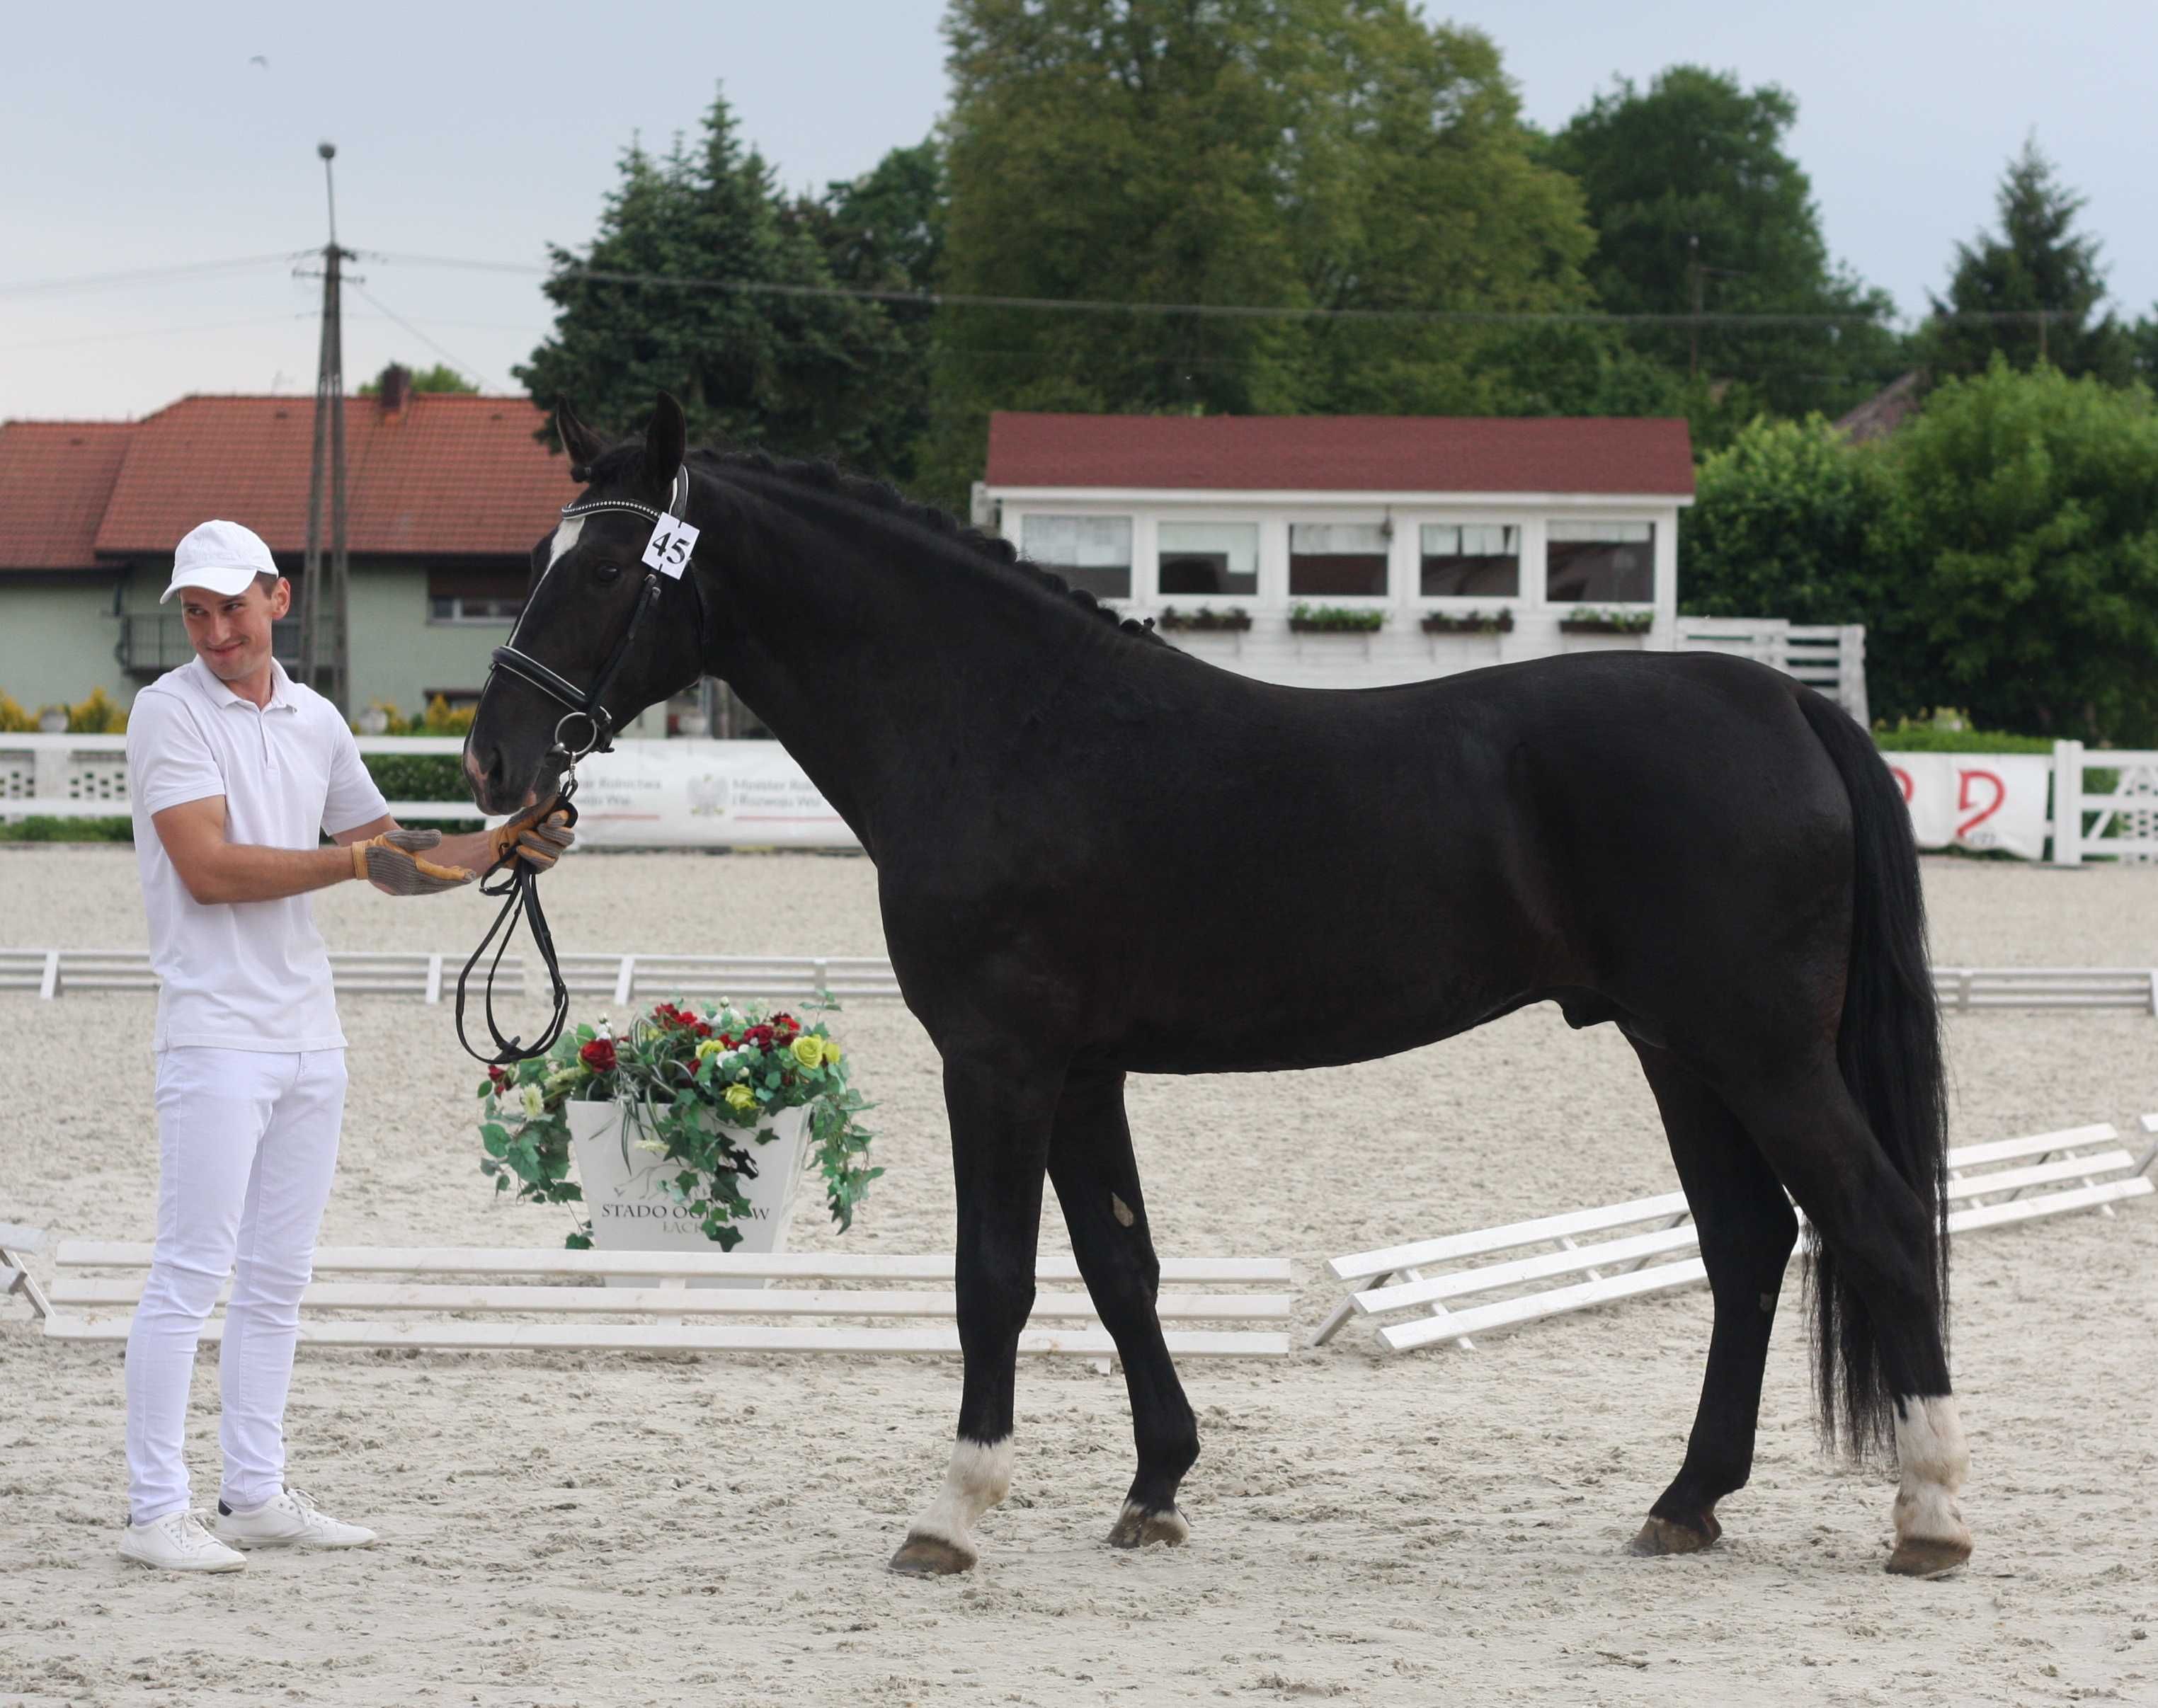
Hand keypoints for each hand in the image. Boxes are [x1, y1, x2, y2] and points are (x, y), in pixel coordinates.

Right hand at [351, 827, 476, 895]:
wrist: (360, 861)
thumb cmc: (380, 847)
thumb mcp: (400, 838)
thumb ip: (420, 838)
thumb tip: (439, 838)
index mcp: (413, 872)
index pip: (441, 876)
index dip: (457, 876)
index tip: (470, 874)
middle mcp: (411, 884)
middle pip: (439, 884)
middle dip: (455, 881)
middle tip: (470, 876)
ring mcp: (406, 888)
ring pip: (432, 888)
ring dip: (446, 883)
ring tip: (459, 877)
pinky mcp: (402, 889)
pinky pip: (424, 888)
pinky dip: (435, 885)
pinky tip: (440, 880)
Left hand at [487, 799, 575, 872]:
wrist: (501, 842)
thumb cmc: (517, 825)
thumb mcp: (529, 813)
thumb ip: (542, 807)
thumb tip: (555, 796)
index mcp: (558, 823)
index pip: (568, 819)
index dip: (562, 819)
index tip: (551, 818)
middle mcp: (559, 838)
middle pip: (568, 837)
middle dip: (553, 832)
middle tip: (539, 827)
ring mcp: (554, 853)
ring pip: (553, 849)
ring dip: (536, 842)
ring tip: (522, 836)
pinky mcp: (545, 864)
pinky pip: (544, 861)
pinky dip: (531, 854)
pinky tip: (521, 849)